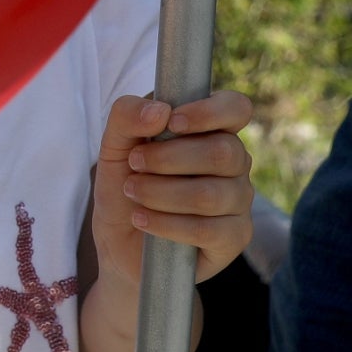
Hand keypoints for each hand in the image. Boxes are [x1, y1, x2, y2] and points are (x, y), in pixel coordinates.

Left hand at [89, 91, 254, 287]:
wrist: (118, 243)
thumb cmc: (125, 187)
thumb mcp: (113, 147)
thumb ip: (127, 117)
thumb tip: (160, 110)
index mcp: (212, 132)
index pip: (236, 108)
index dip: (209, 111)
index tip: (172, 122)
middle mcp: (235, 164)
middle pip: (224, 152)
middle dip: (168, 158)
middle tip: (134, 165)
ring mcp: (238, 202)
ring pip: (212, 194)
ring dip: (160, 193)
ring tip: (133, 193)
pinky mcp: (234, 238)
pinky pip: (208, 229)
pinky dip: (165, 223)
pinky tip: (142, 219)